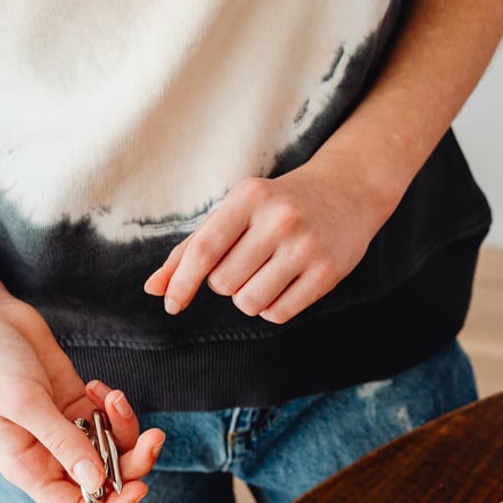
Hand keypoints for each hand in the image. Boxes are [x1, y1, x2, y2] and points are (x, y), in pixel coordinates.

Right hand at [0, 296, 164, 502]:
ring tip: (114, 397)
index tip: (139, 488)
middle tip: (154, 435)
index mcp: (28, 468)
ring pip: (114, 448)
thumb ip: (62, 441)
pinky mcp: (77, 404)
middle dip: (133, 461)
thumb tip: (97, 481)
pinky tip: (97, 386)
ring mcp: (65, 429)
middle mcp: (49, 455)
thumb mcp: (25, 402)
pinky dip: (113, 407)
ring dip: (126, 427)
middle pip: (105, 479)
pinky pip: (110, 419)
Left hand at [144, 159, 387, 323]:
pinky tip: (285, 285)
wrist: (349, 189)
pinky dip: (273, 308)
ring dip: (249, 299)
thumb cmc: (280, 203)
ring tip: (265, 276)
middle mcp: (279, 219)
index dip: (182, 282)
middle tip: (248, 264)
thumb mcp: (237, 211)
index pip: (204, 250)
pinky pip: (279, 313)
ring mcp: (306, 246)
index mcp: (249, 197)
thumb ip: (193, 248)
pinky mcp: (328, 271)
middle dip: (227, 283)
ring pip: (250, 302)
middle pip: (224, 283)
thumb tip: (153, 289)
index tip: (171, 304)